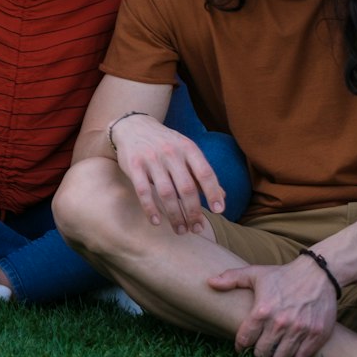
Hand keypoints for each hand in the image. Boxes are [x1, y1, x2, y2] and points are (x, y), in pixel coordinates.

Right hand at [110, 112, 224, 233]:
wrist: (133, 126)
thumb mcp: (186, 151)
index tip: (218, 211)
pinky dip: (150, 208)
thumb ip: (202, 173)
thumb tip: (222, 197)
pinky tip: (157, 221)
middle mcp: (171, 152)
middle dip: (194, 212)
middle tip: (197, 228)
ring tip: (180, 230)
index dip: (213, 193)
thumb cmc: (165, 143)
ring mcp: (151, 158)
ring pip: (166, 193)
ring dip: (175, 215)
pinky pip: (143, 191)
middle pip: (186, 187)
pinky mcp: (133, 165)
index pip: (205, 173)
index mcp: (188, 148)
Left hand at [208, 259, 338, 356]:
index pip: (245, 338)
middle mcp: (280, 323)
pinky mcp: (317, 335)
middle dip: (258, 353)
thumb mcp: (255, 273)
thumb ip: (231, 278)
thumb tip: (209, 283)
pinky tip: (291, 355)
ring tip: (274, 352)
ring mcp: (300, 330)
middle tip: (259, 350)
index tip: (241, 348)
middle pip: (262, 353)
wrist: (318, 274)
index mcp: (262, 310)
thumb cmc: (283, 275)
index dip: (241, 346)